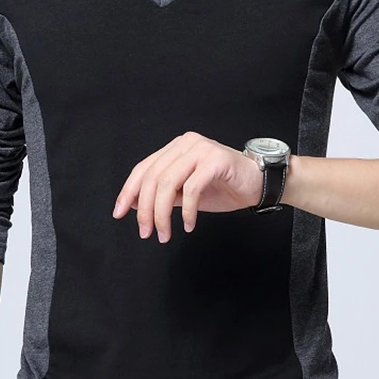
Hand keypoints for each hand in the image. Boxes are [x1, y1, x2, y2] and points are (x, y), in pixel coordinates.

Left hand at [111, 131, 263, 241]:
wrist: (259, 184)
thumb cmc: (223, 187)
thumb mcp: (185, 193)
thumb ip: (163, 195)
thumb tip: (132, 204)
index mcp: (175, 148)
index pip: (143, 169)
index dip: (128, 191)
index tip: (119, 213)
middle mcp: (186, 144)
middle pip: (153, 178)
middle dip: (145, 209)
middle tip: (146, 232)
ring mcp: (201, 149)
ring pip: (168, 183)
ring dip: (162, 214)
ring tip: (165, 234)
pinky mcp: (216, 160)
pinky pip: (192, 188)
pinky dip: (187, 211)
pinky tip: (188, 225)